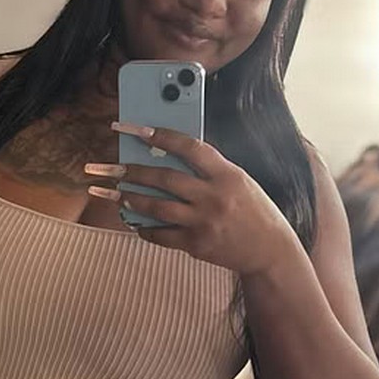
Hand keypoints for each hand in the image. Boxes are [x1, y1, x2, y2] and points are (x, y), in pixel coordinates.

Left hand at [85, 123, 297, 275]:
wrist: (269, 249)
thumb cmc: (251, 209)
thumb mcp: (238, 180)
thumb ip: (209, 170)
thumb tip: (168, 156)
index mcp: (227, 173)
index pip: (190, 147)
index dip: (161, 136)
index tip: (135, 129)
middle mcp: (214, 196)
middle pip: (166, 179)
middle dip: (133, 171)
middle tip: (109, 167)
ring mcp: (204, 222)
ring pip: (158, 208)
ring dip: (132, 199)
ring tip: (114, 193)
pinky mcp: (197, 245)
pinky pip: (162, 235)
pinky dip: (145, 229)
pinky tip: (134, 222)